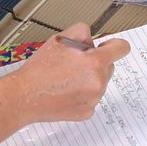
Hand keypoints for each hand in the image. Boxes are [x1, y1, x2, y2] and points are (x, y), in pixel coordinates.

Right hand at [11, 23, 130, 122]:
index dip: (114, 45)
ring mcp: (94, 99)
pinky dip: (82, 95)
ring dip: (88, 79)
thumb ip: (83, 33)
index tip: (107, 47)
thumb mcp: (60, 38)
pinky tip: (65, 92)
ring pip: (100, 83)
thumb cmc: (40, 69)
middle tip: (73, 64)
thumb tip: (93, 42)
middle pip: (109, 66)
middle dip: (95, 63)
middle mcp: (99, 82)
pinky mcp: (86, 112)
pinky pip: (91, 98)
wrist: (25, 96)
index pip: (121, 48)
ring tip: (65, 79)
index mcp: (95, 62)